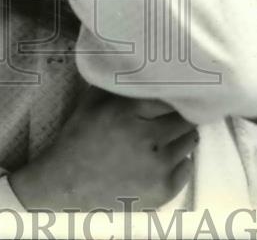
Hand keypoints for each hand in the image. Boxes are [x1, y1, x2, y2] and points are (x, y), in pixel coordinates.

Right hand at [8, 86, 197, 210]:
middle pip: (185, 118)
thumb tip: (144, 67)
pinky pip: (188, 166)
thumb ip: (118, 83)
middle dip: (178, 116)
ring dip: (179, 137)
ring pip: (189, 140)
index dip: (172, 95)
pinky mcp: (164, 189)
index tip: (172, 94)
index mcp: (128, 112)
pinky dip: (179, 161)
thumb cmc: (79, 139)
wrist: (66, 187)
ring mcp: (158, 166)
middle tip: (167, 118)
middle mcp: (147, 138)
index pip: (171, 95)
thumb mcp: (92, 102)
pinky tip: (160, 160)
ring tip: (162, 140)